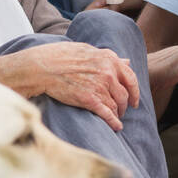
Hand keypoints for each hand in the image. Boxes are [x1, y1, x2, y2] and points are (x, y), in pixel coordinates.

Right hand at [21, 42, 140, 131]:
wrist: (42, 67)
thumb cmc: (61, 56)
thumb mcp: (87, 50)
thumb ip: (108, 57)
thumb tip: (126, 61)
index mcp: (109, 59)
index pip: (130, 78)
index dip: (134, 91)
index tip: (134, 100)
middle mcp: (108, 73)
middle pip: (124, 94)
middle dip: (125, 105)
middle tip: (123, 110)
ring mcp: (100, 86)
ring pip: (116, 105)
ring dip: (118, 113)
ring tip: (115, 118)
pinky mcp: (89, 100)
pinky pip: (107, 114)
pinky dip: (114, 122)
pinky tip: (116, 127)